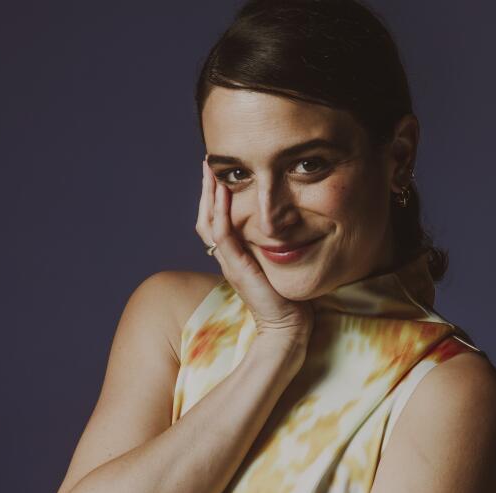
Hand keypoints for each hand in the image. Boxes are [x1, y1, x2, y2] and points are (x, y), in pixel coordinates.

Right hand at [196, 156, 313, 341]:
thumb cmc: (289, 300)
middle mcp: (227, 258)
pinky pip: (223, 235)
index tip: (219, 172)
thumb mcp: (279, 265)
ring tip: (211, 169)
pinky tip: (224, 193)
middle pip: (206, 217)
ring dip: (210, 194)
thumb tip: (288, 226)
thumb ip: (276, 247)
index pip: (217, 220)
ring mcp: (229, 263)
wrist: (287, 327)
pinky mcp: (237, 267)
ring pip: (210, 222)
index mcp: (235, 257)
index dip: (215, 196)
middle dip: (207, 188)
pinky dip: (222, 213)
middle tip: (208, 162)